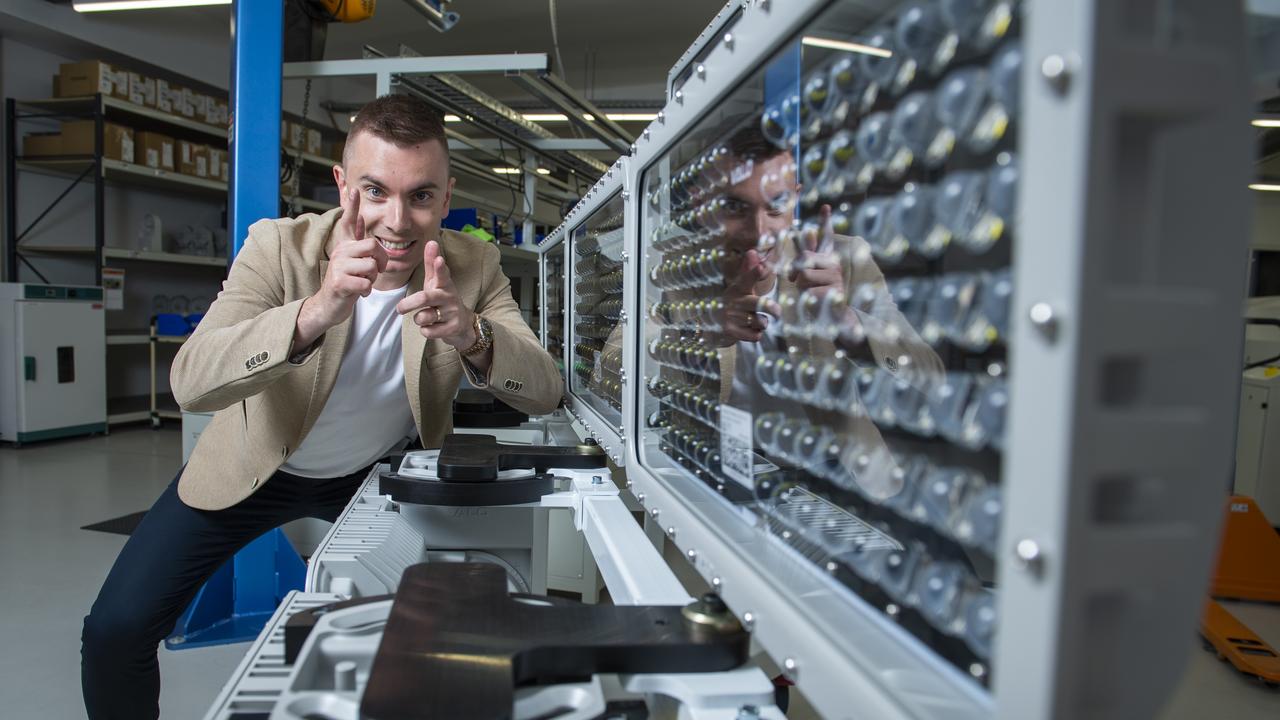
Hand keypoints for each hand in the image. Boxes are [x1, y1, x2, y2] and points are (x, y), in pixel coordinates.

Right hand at [295, 187, 387, 348]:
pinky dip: (367, 291)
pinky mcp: (339, 283)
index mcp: (344, 245)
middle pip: (372, 245)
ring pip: (371, 266)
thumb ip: (356, 240)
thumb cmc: (346, 282)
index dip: (352, 207)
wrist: (329, 305)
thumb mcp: (352, 259)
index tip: (354, 189)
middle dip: (380, 260)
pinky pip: (366, 283)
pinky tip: (359, 292)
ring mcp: (338, 267)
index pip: (348, 222)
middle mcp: (340, 252)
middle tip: (375, 271)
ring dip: (373, 278)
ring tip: (363, 282)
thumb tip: (360, 216)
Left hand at [396, 239, 476, 348]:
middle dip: (409, 303)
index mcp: (444, 284)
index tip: (439, 259)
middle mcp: (449, 297)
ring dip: (419, 319)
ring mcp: (452, 313)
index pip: (442, 273)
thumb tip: (431, 241)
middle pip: (425, 298)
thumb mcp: (437, 282)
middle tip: (398, 308)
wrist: (462, 324)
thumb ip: (431, 263)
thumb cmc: (443, 299)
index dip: (439, 267)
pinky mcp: (451, 329)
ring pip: (423, 317)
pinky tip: (432, 327)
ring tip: (426, 317)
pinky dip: (425, 331)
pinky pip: (427, 331)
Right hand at [718, 248, 780, 344]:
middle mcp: (734, 301)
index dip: (754, 273)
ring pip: (761, 322)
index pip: (747, 278)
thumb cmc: (733, 303)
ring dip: (762, 324)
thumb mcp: (740, 287)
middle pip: (760, 304)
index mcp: (738, 288)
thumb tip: (752, 251)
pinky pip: (755, 335)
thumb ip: (749, 271)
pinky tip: (747, 331)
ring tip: (753, 321)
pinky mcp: (731, 331)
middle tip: (777, 312)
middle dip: (773, 309)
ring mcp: (732, 317)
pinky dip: (755, 334)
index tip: (762, 268)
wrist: (711, 324)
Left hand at [787, 204, 843, 295]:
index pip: (826, 237)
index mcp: (826, 258)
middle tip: (794, 279)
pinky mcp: (834, 290)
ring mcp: (835, 277)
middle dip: (794, 270)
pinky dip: (806, 297)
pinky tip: (816, 300)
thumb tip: (807, 232)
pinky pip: (808, 290)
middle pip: (804, 257)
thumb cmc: (815, 294)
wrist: (831, 317)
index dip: (825, 222)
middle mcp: (833, 264)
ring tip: (810, 291)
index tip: (825, 206)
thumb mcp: (805, 275)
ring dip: (800, 286)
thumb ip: (802, 259)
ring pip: (804, 275)